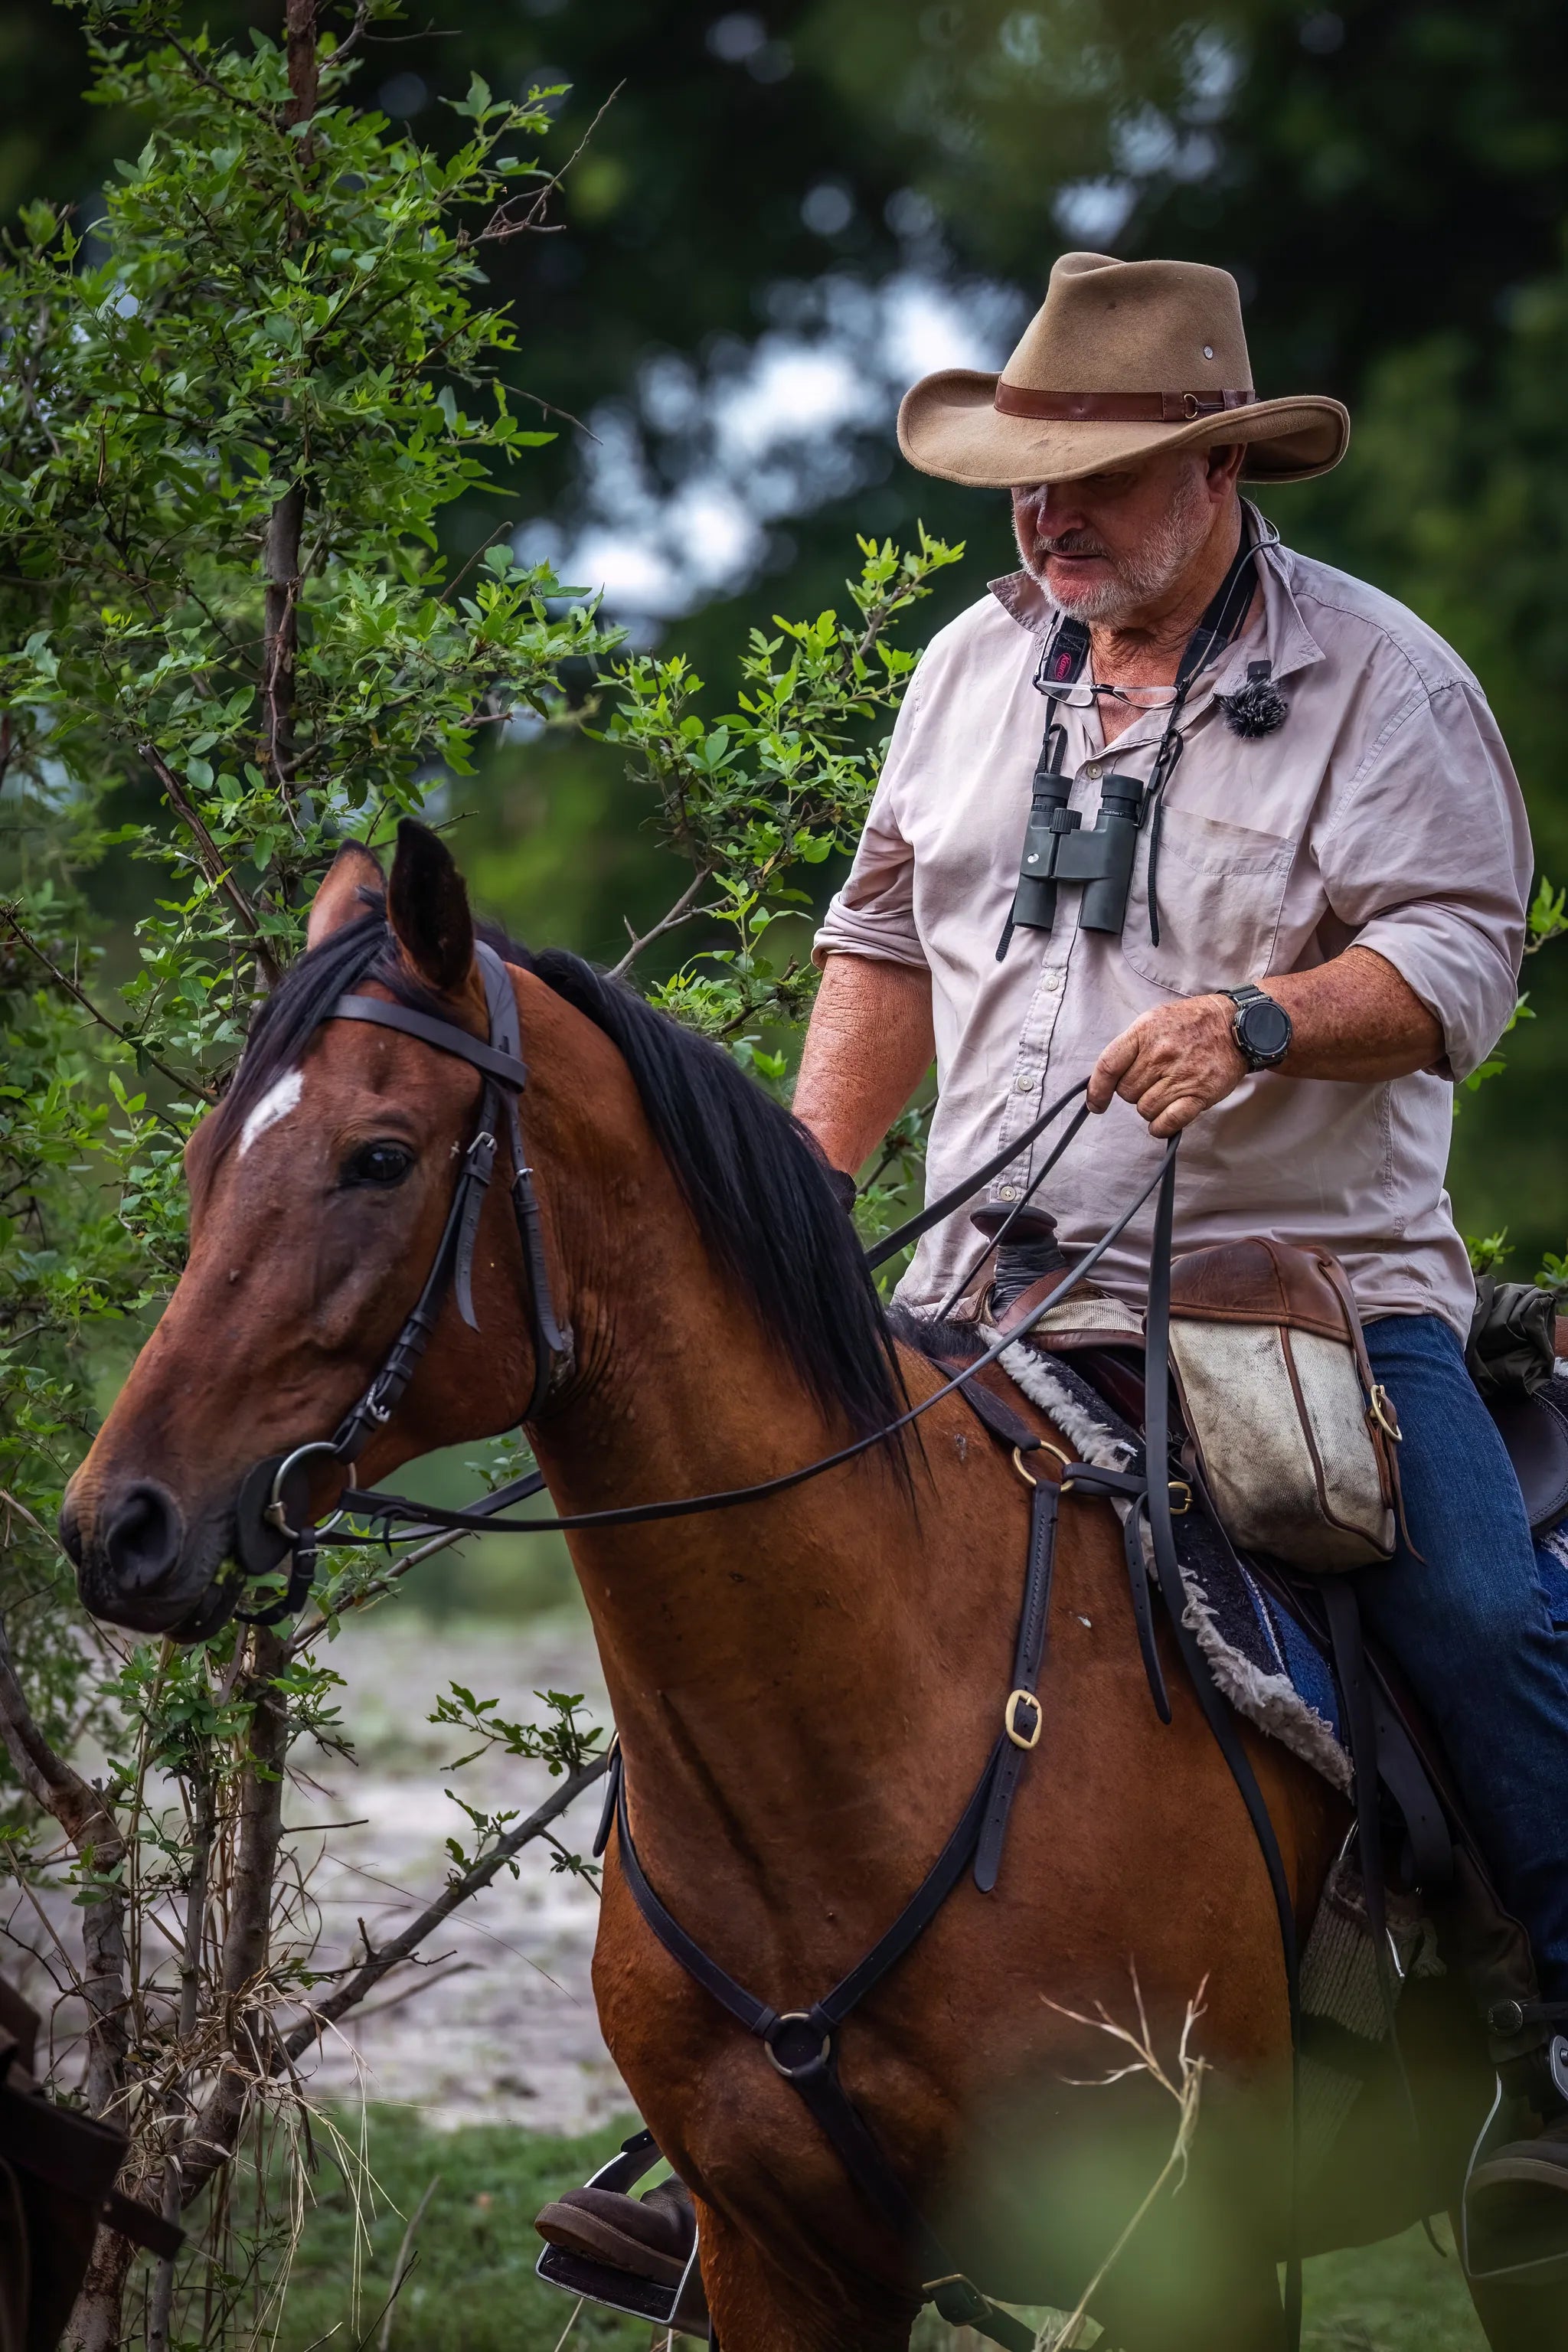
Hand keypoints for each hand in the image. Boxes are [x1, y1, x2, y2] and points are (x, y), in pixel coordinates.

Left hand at [1088, 996, 1248, 1136]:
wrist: (1238, 1026)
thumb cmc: (1193, 1024)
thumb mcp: (1155, 1020)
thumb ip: (1131, 1045)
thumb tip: (1106, 1078)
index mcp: (1145, 1032)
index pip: (1108, 1066)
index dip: (1097, 1090)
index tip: (1096, 1103)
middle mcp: (1160, 1054)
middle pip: (1126, 1092)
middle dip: (1133, 1091)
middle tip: (1152, 1080)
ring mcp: (1180, 1075)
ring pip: (1144, 1109)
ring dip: (1150, 1107)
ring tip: (1166, 1091)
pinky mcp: (1199, 1094)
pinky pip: (1168, 1122)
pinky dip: (1161, 1126)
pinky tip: (1164, 1120)